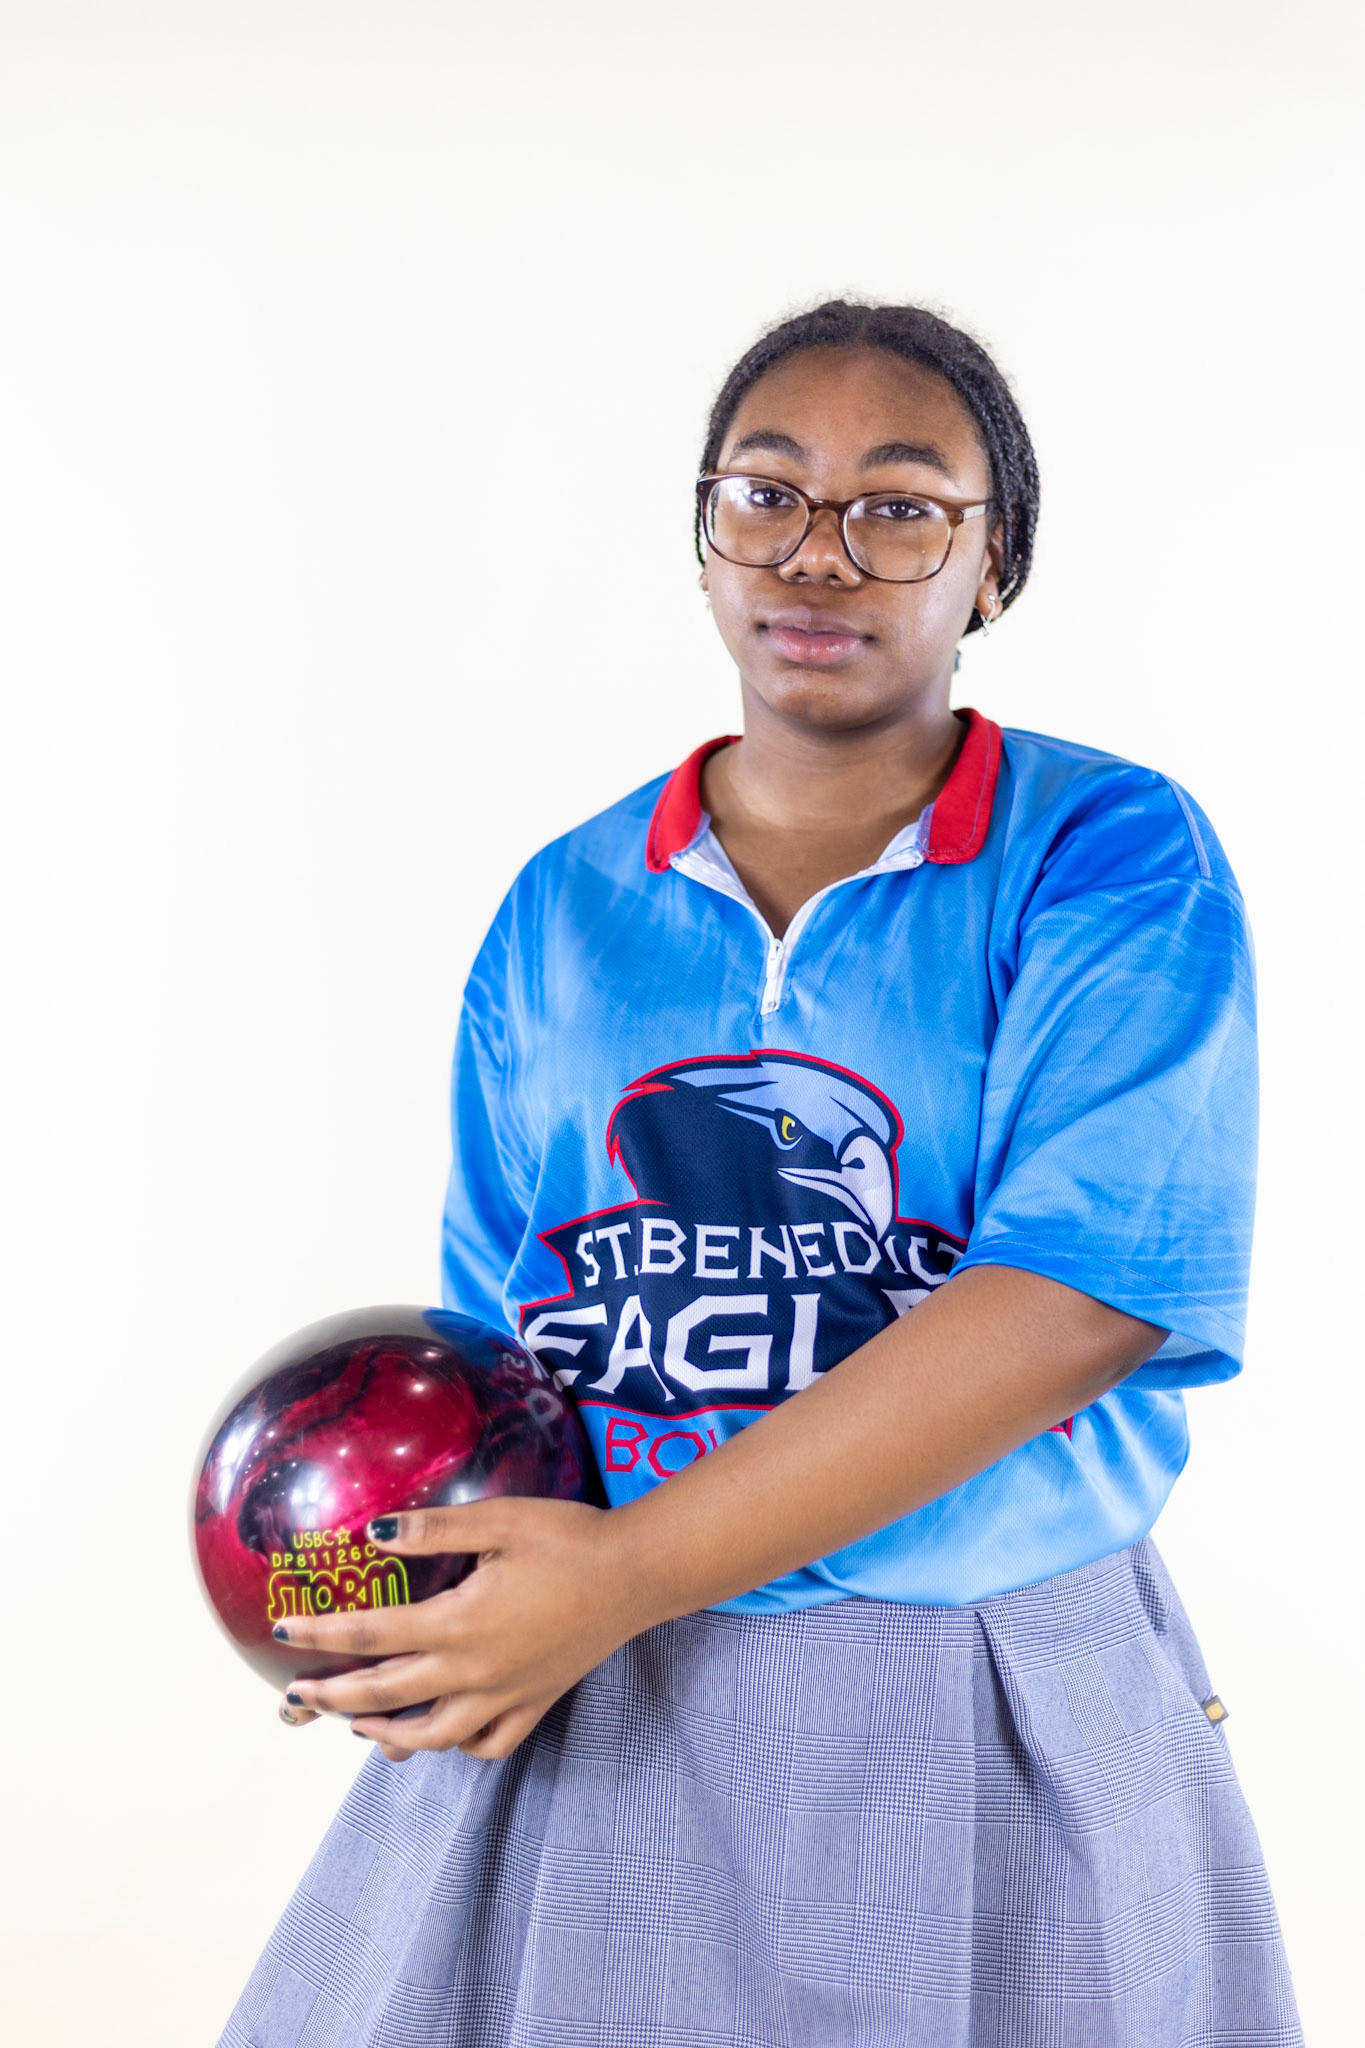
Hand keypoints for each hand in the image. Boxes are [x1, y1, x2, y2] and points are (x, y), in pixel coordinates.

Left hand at [275, 1497, 634, 1762]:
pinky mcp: (534, 1703)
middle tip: (297, 1694)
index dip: (322, 1636)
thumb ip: (432, 1528)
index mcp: (459, 1624)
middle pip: (388, 1698)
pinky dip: (456, 1746)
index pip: (373, 1635)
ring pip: (432, 1736)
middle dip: (334, 1698)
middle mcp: (475, 1671)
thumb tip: (372, 1533)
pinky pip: (486, 1744)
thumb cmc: (568, 1539)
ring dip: (385, 1733)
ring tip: (356, 1724)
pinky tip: (442, 1732)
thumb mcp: (498, 1520)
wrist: (636, 1575)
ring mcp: (505, 1695)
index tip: (284, 1631)